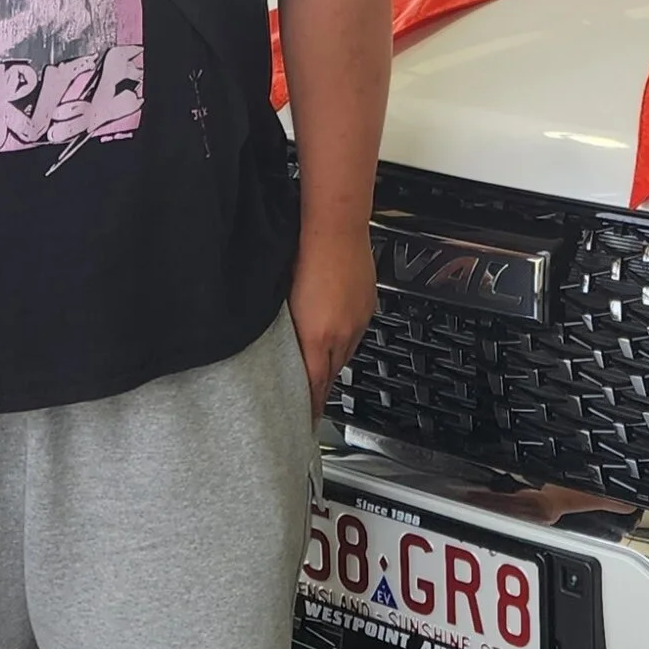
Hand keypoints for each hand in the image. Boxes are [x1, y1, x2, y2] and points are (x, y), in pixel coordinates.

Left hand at [288, 221, 378, 417]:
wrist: (335, 228)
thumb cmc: (302, 255)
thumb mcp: (283, 301)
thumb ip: (284, 329)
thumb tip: (281, 345)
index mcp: (317, 336)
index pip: (314, 386)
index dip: (309, 407)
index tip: (304, 421)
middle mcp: (341, 333)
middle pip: (331, 375)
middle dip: (319, 390)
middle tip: (309, 403)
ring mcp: (357, 320)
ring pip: (344, 356)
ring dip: (331, 366)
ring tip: (320, 372)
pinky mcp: (366, 307)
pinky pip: (355, 336)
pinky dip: (343, 343)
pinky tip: (335, 337)